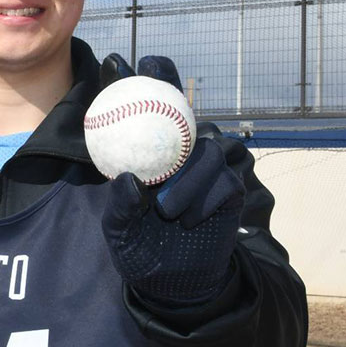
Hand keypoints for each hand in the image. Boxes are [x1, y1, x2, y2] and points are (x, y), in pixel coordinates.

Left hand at [98, 54, 244, 304]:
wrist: (174, 285)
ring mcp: (206, 168)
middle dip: (166, 81)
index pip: (139, 112)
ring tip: (165, 209)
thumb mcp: (119, 232)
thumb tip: (128, 180)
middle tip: (152, 73)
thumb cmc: (140, 251)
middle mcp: (178, 153)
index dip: (129, 82)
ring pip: (204, 149)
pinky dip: (203, 200)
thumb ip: (120, 207)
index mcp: (146, 157)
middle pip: (178, 105)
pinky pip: (222, 181)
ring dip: (184, 178)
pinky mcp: (230, 189)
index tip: (115, 61)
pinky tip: (188, 219)